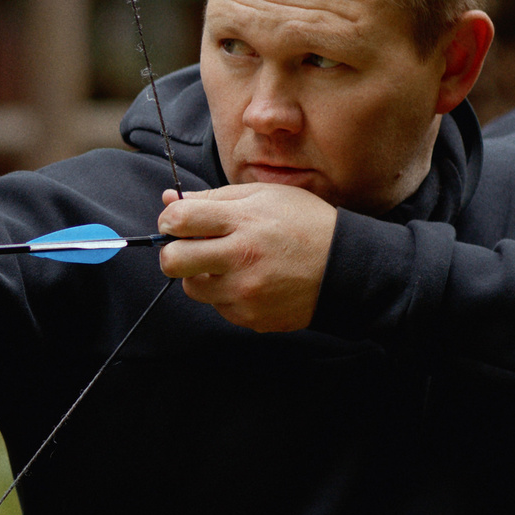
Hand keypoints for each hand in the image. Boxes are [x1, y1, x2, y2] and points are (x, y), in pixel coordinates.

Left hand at [157, 183, 336, 332]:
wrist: (345, 267)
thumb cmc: (304, 224)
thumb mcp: (264, 197)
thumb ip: (213, 198)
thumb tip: (169, 200)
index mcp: (243, 221)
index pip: (179, 221)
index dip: (169, 220)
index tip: (178, 223)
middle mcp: (241, 258)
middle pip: (172, 261)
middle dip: (174, 253)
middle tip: (191, 248)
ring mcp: (245, 292)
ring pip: (192, 288)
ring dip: (202, 276)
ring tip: (231, 264)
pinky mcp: (251, 317)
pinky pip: (218, 307)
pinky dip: (226, 295)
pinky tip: (251, 281)